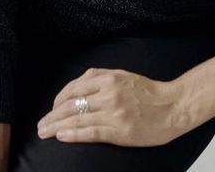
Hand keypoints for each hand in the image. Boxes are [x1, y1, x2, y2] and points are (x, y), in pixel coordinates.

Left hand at [37, 68, 190, 145]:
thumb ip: (103, 79)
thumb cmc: (149, 93)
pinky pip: (89, 132)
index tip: (52, 108)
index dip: (58, 99)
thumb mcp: (125, 77)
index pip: (75, 88)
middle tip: (40, 125)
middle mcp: (109, 93)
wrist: (173, 106)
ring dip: (56, 126)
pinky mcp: (118, 130)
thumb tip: (78, 86)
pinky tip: (61, 136)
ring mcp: (113, 112)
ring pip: (76, 118)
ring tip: (44, 133)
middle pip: (71, 103)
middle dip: (52, 115)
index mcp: (110, 78)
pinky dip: (72, 134)